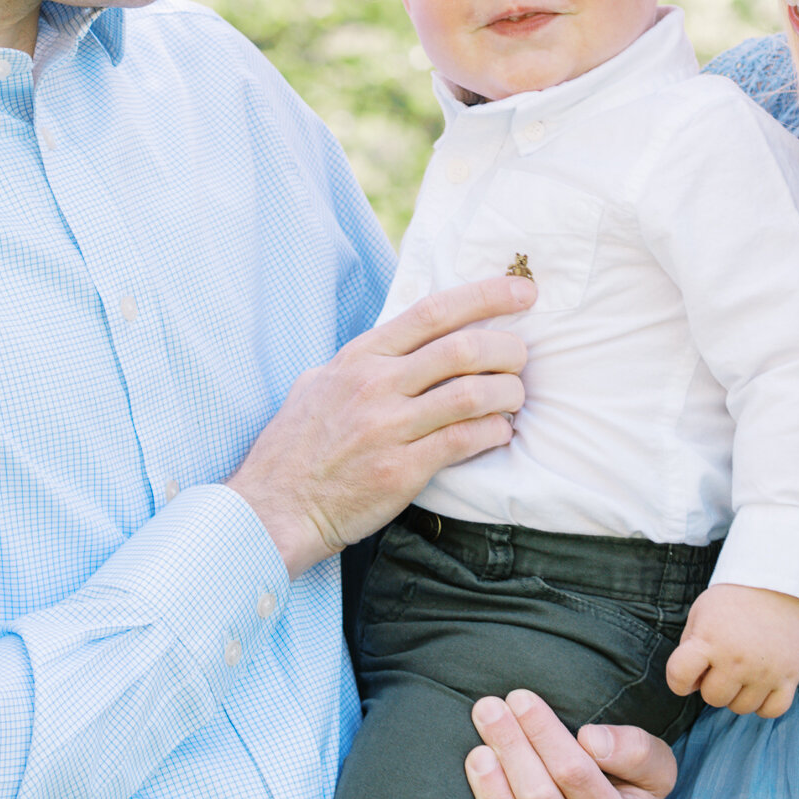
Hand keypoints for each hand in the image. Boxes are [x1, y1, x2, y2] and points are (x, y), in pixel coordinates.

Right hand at [227, 278, 532, 575]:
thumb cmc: (297, 447)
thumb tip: (400, 343)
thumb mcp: (318, 384)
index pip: (433, 311)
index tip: (523, 291)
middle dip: (507, 348)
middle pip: (463, 348)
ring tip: (514, 398)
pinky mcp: (402, 470)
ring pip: (471, 394)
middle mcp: (376, 385)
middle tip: (521, 358)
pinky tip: (499, 433)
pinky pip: (464, 440)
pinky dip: (493, 432)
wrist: (275, 508)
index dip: (485, 295)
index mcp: (360, 357)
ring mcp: (389, 427)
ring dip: (507, 393)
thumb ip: (361, 361)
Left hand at [665, 583, 798, 717]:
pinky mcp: (790, 677)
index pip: (679, 677)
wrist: (777, 587)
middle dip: (714, 684)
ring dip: (738, 694)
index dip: (679, 680)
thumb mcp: (700, 614)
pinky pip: (771, 711)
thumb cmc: (732, 603)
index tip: (689, 673)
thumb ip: (689, 649)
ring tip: (743, 669)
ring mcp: (765, 671)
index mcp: (709, 640)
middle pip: (713, 698)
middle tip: (723, 664)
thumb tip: (692, 686)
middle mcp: (737, 659)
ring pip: (741, 708)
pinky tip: (760, 685)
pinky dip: (764, 704)